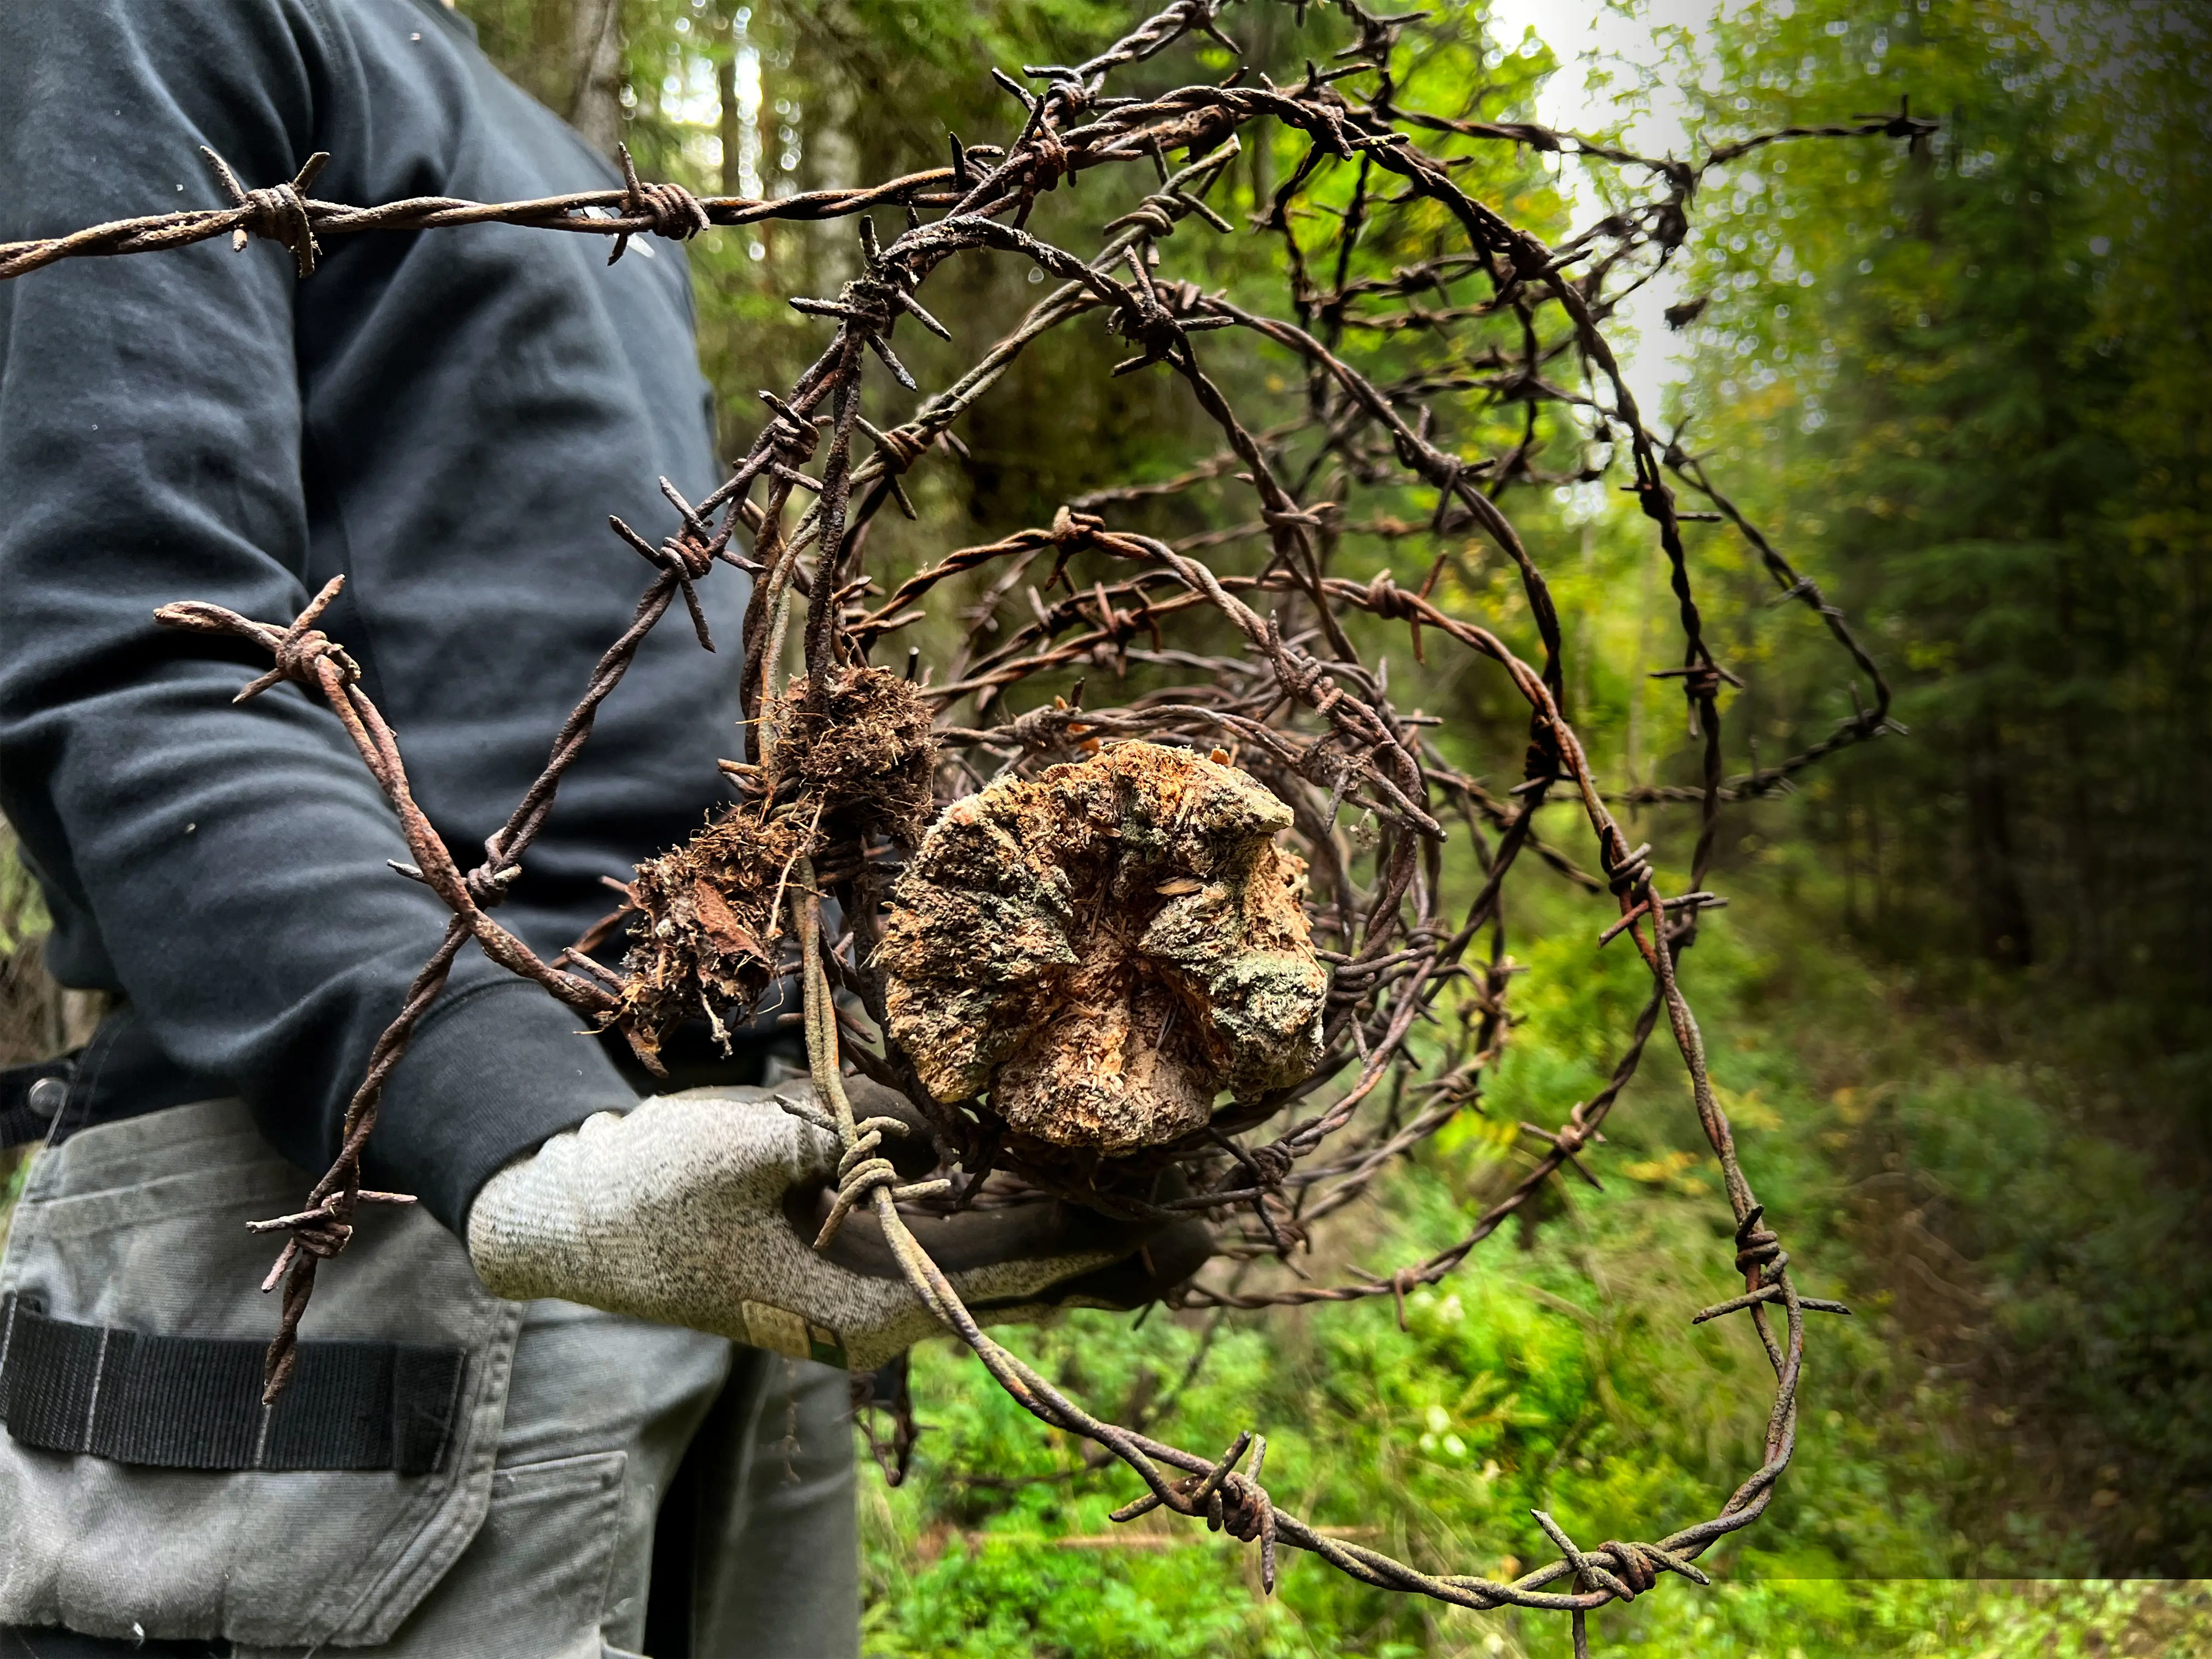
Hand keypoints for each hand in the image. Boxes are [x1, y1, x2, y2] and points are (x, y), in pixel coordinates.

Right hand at [465, 1078, 1209, 1370]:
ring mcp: (864, 1279)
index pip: (1006, 1267)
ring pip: (992, 1257)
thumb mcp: (747, 1142)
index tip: (1177, 1234)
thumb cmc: (650, 1188)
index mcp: (862, 1301)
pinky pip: (947, 1231)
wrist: (571, 1216)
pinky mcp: (848, 1248)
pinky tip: (1060, 1203)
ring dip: (1068, 1239)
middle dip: (1107, 1253)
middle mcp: (878, 1305)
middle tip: (1204, 1239)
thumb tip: (927, 1129)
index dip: (1094, 1242)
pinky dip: (1008, 1219)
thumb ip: (847, 1131)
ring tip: (1161, 1231)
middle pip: (1018, 1275)